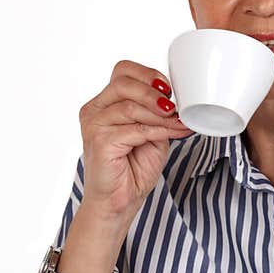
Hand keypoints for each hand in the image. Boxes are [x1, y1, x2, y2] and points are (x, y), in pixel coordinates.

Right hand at [78, 60, 194, 221]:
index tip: (169, 90)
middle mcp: (94, 110)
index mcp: (104, 103)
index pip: (122, 71)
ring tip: (178, 124)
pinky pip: (136, 128)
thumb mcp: (153, 132)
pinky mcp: (100, 141)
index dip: (148, 75)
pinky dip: (159, 130)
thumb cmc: (133, 168)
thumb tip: (178, 101)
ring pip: (131, 106)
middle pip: (124, 83)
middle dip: (154, 94)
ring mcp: (94, 125)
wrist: (119, 201)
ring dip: (161, 116)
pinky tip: (173, 133)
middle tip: (173, 108)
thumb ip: (158, 114)